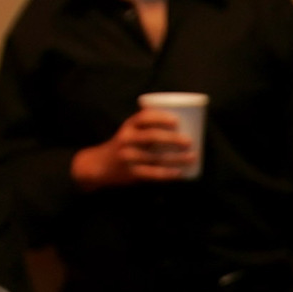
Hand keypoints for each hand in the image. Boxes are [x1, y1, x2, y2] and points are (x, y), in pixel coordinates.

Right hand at [70, 110, 195, 189]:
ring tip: (193, 156)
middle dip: (173, 138)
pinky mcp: (131, 173)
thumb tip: (184, 122)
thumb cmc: (124, 145)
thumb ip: (148, 127)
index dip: (160, 117)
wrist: (99, 165)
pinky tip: (180, 173)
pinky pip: (152, 174)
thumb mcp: (130, 132)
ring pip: (156, 157)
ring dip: (177, 158)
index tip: (177, 121)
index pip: (144, 117)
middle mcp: (126, 139)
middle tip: (189, 141)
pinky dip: (167, 174)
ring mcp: (128, 157)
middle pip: (152, 137)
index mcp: (128, 126)